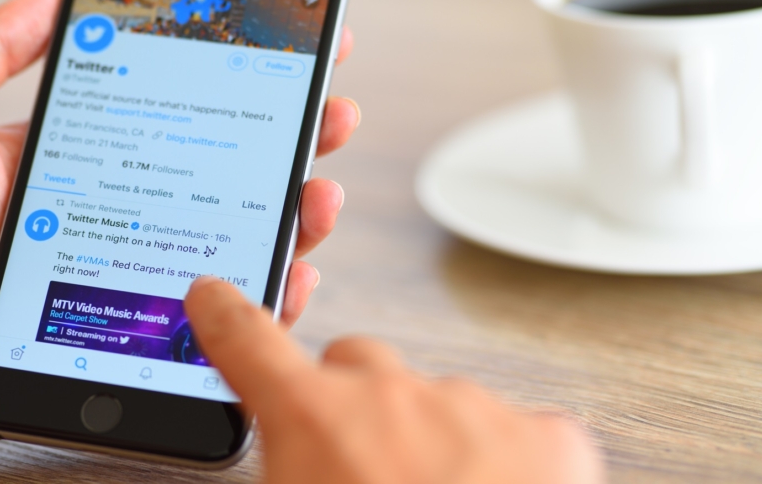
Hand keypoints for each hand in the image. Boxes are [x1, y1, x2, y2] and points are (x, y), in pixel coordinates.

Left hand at [0, 0, 359, 454]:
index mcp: (68, 161)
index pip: (169, 114)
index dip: (230, 86)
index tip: (283, 55)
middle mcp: (103, 216)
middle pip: (214, 176)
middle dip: (282, 144)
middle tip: (328, 118)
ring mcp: (114, 278)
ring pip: (223, 246)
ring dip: (287, 217)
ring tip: (319, 193)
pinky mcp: (116, 340)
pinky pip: (203, 324)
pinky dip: (255, 302)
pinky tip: (285, 276)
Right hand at [184, 277, 604, 483]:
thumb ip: (285, 467)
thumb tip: (294, 462)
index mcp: (312, 421)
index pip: (247, 340)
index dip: (224, 314)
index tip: (214, 295)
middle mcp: (389, 396)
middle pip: (355, 361)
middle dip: (351, 401)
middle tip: (360, 467)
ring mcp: (473, 409)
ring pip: (438, 400)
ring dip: (431, 439)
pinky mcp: (547, 436)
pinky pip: (517, 430)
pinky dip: (508, 463)